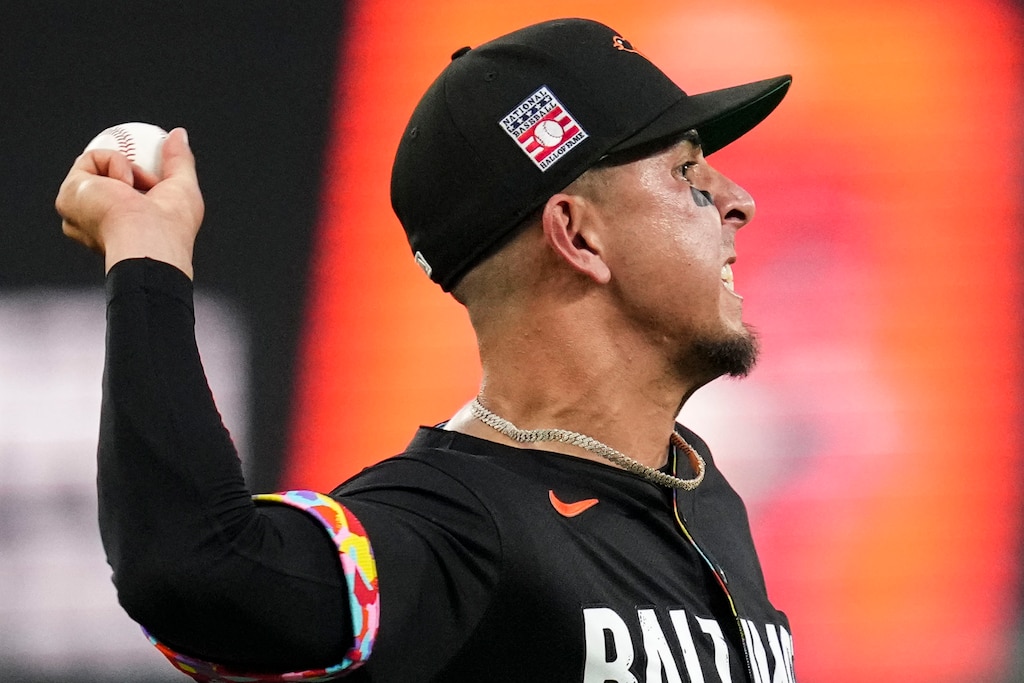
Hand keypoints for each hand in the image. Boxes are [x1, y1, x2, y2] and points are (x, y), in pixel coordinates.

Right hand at [55, 128, 204, 278]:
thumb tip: (179, 134)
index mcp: (120, 228)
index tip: (155, 173)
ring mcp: (79, 211)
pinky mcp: (68, 196)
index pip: (121, 196)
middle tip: (150, 177)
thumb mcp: (183, 187)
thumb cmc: (170, 228)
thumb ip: (180, 160)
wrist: (149, 241)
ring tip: (137, 190)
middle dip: (127, 171)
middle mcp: (95, 224)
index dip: (136, 178)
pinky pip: (91, 159)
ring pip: (97, 167)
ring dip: (125, 170)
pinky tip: (124, 185)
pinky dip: (114, 162)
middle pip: (102, 181)